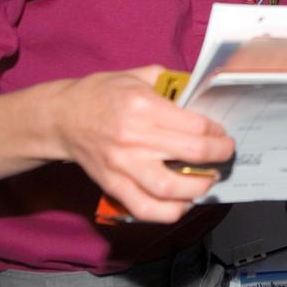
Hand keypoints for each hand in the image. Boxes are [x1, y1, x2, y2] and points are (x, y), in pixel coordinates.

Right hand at [51, 65, 234, 223]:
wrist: (61, 117)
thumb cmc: (101, 94)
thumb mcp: (139, 75)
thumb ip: (172, 83)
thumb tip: (202, 95)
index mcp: (143, 106)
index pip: (196, 125)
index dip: (216, 131)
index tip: (220, 132)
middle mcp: (135, 137)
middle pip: (192, 153)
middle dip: (219, 155)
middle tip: (224, 153)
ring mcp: (123, 165)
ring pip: (171, 188)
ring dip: (199, 187)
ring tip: (208, 180)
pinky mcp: (113, 185)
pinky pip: (145, 208)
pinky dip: (169, 212)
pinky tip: (183, 203)